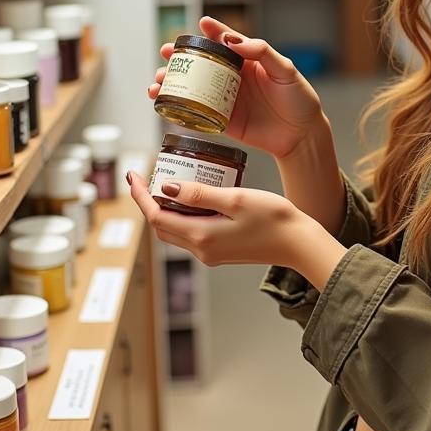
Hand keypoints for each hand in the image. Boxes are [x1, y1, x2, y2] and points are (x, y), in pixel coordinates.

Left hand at [127, 171, 346, 287]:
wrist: (298, 243)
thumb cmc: (273, 219)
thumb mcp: (235, 198)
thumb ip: (199, 194)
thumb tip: (166, 188)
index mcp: (201, 236)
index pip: (157, 217)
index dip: (141, 197)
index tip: (133, 176)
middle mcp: (202, 250)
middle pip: (161, 227)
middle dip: (148, 203)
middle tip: (145, 178)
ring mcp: (211, 253)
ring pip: (175, 231)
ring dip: (165, 210)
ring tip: (166, 184)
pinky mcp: (220, 251)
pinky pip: (191, 233)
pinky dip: (183, 216)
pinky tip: (192, 198)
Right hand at [147, 17, 326, 159]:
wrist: (302, 135)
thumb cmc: (299, 99)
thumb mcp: (285, 70)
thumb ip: (262, 52)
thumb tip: (232, 40)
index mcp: (248, 60)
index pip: (226, 41)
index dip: (211, 31)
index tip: (199, 24)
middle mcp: (233, 77)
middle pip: (201, 63)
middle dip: (180, 57)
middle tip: (166, 52)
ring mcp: (225, 98)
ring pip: (193, 86)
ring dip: (172, 82)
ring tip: (157, 81)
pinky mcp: (222, 120)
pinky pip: (197, 113)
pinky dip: (178, 108)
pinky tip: (163, 104)